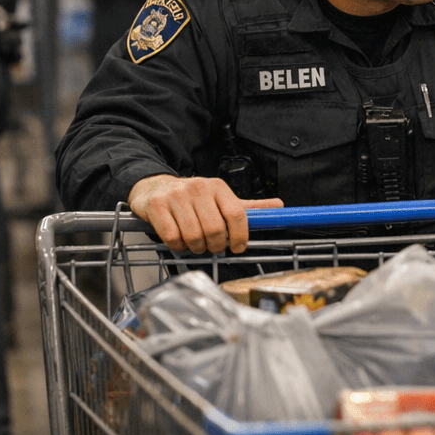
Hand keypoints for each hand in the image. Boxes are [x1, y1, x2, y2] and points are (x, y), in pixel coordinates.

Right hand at [127, 174, 282, 254]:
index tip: (238, 247)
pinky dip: (177, 246)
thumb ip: (248, 207)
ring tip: (195, 243)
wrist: (155, 187)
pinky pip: (172, 238)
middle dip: (215, 246)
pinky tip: (178, 239)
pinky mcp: (157, 206)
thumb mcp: (221, 199)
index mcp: (217, 187)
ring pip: (193, 236)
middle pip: (215, 230)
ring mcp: (176, 196)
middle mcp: (198, 188)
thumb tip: (279, 206)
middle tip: (211, 246)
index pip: (237, 213)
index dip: (240, 236)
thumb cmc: (192, 198)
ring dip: (196, 247)